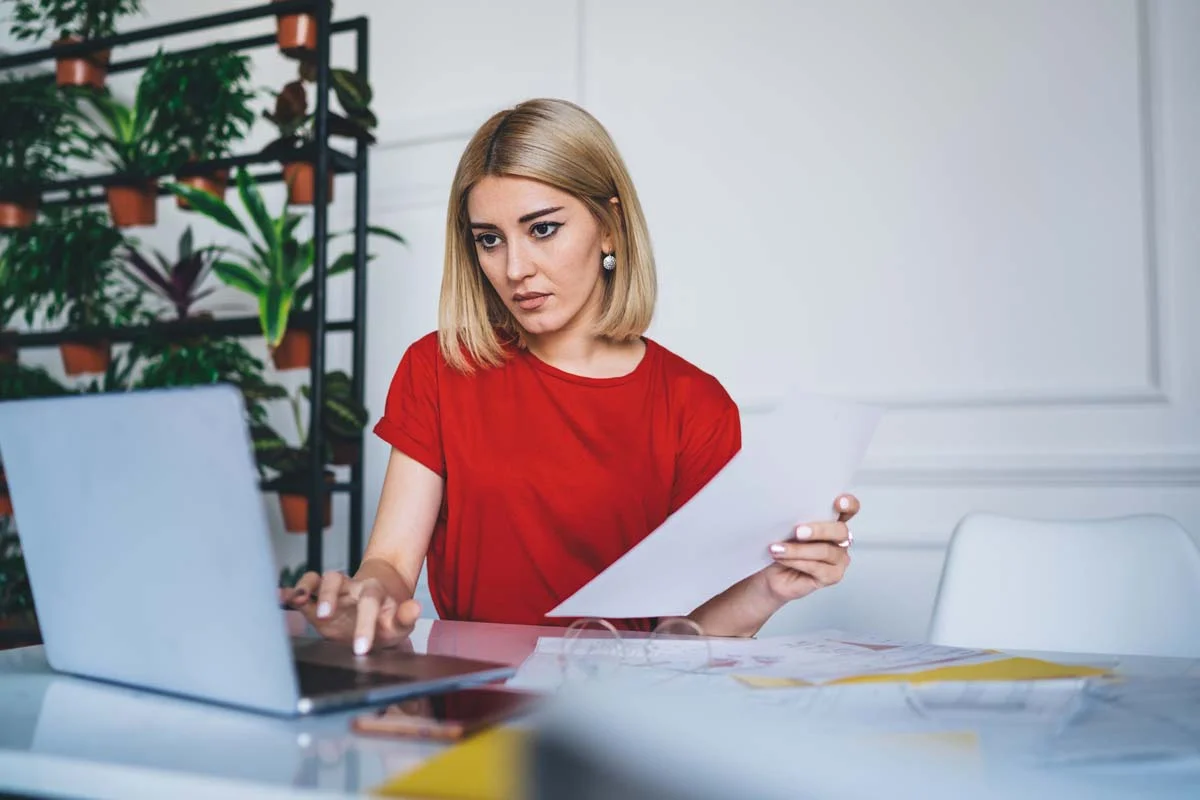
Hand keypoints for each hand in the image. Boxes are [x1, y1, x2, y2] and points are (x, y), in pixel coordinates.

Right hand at [278, 570, 421, 654]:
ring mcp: (334, 593)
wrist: (379, 603)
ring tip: (298, 600)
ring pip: (320, 580)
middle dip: (329, 597)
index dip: (365, 624)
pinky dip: (291, 593)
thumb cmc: (389, 615)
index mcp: (373, 593)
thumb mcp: (400, 621)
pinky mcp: (318, 603)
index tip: (361, 648)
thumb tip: (416, 608)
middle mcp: (351, 588)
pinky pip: (304, 592)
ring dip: (308, 587)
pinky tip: (282, 598)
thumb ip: (406, 617)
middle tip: (325, 616)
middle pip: (338, 582)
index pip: (369, 603)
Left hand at [761, 494, 858, 602]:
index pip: (849, 509)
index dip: (848, 504)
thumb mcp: (786, 528)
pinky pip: (817, 568)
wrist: (770, 573)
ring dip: (798, 550)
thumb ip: (795, 518)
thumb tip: (789, 510)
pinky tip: (782, 558)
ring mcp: (839, 559)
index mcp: (833, 521)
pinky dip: (796, 561)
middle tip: (797, 532)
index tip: (838, 502)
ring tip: (777, 548)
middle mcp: (840, 540)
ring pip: (825, 551)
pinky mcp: (832, 576)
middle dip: (819, 530)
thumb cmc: (781, 546)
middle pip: (840, 531)